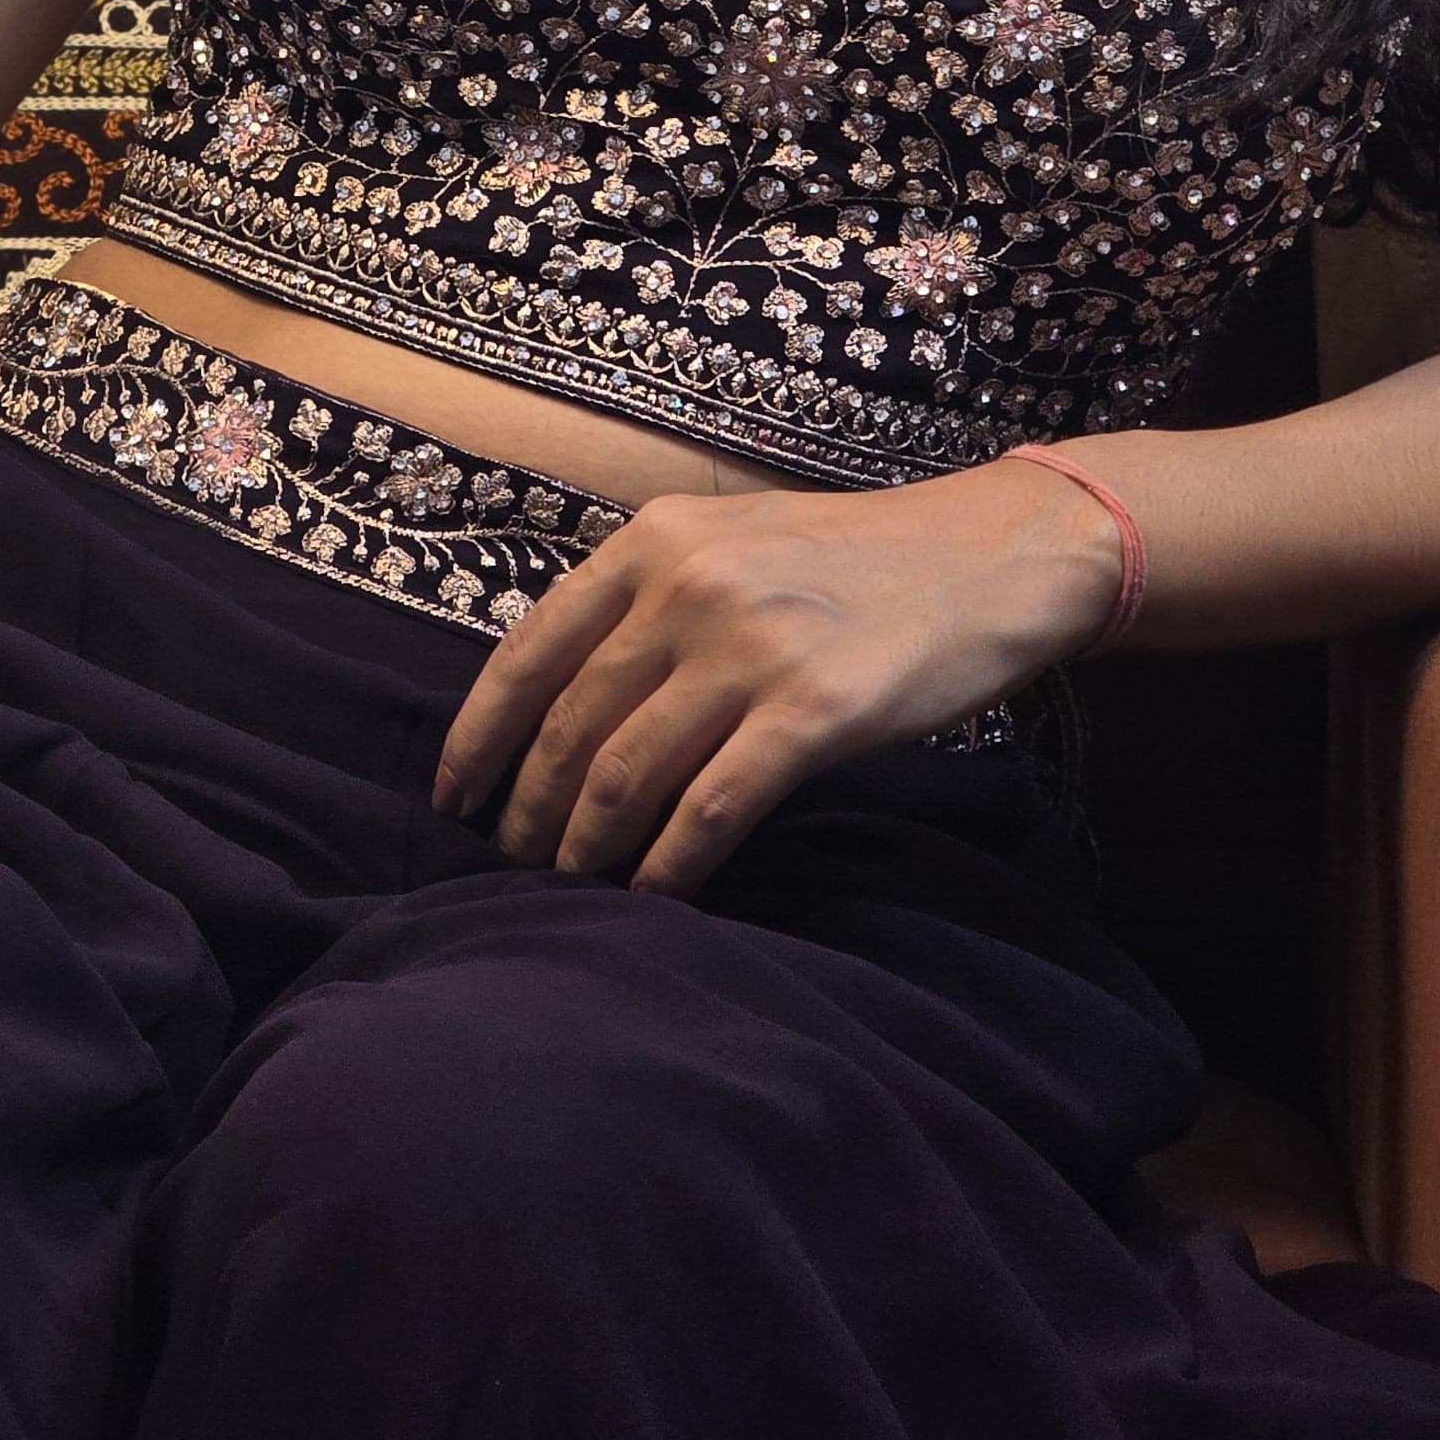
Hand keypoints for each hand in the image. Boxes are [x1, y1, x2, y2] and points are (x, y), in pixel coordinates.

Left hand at [428, 455, 1125, 897]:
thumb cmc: (858, 559)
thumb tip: (569, 698)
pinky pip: (708, 810)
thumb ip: (652, 600)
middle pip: (570, 725)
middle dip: (529, 811)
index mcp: (655, 541)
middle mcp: (687, 587)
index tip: (452, 795)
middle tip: (513, 865)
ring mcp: (748, 649)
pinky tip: (654, 898)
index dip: (479, 735)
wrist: (988, 555)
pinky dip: (668, 866)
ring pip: (626, 774)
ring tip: (571, 890)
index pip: (529, 650)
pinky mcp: (811, 712)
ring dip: (587, 848)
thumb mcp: (733, 543)